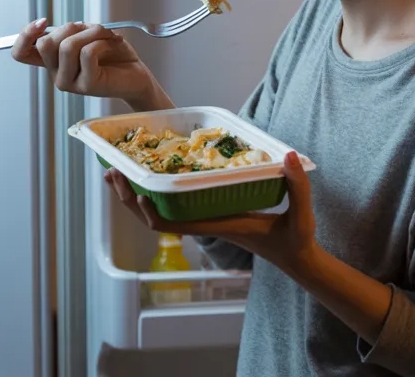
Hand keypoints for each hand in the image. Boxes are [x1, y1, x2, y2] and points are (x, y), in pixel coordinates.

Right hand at [10, 19, 157, 104]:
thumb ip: (72, 32)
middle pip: (45, 44)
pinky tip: (112, 44)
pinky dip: (102, 42)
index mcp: (53, 62)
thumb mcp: (89, 35)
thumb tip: (61, 27)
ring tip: (107, 35)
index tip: (43, 22)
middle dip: (70, 27)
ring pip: (67, 46)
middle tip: (92, 29)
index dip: (25, 35)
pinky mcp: (86, 86)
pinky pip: (87, 53)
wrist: (137, 74)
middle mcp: (56, 74)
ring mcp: (69, 83)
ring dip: (92, 32)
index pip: (20, 53)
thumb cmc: (114, 55)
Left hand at [106, 151, 319, 274]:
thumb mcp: (302, 214)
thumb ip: (298, 185)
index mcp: (221, 224)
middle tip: (112, 172)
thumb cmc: (296, 240)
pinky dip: (159, 192)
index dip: (148, 210)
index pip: (173, 224)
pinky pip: (177, 205)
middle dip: (130, 197)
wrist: (296, 258)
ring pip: (161, 212)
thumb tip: (290, 157)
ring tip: (119, 172)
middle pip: (154, 217)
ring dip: (137, 195)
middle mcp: (207, 223)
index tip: (136, 189)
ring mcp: (208, 220)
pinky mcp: (213, 215)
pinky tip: (155, 176)